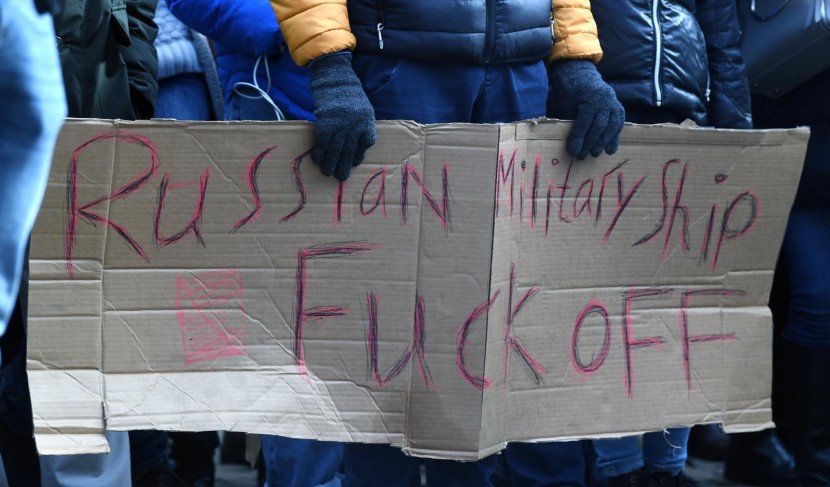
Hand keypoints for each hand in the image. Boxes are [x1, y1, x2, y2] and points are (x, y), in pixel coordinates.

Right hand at [308, 53, 375, 180]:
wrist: (335, 78)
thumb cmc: (349, 94)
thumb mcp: (364, 108)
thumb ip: (361, 125)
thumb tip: (358, 147)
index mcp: (367, 121)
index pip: (366, 143)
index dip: (359, 156)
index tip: (354, 164)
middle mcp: (356, 124)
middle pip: (350, 150)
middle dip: (344, 165)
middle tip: (340, 177)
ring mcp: (341, 124)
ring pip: (336, 149)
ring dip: (330, 162)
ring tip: (327, 172)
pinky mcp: (326, 122)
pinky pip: (323, 142)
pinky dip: (319, 152)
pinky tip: (317, 159)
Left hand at [547, 60, 624, 159]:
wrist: (582, 76)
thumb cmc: (570, 93)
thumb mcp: (566, 104)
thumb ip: (571, 120)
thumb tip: (573, 143)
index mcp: (589, 98)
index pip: (584, 122)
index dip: (578, 138)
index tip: (573, 151)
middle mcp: (604, 100)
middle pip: (599, 126)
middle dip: (590, 143)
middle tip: (582, 156)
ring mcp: (614, 103)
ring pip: (611, 126)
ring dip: (603, 143)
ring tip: (594, 154)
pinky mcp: (619, 108)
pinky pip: (618, 124)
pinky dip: (614, 137)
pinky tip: (609, 149)